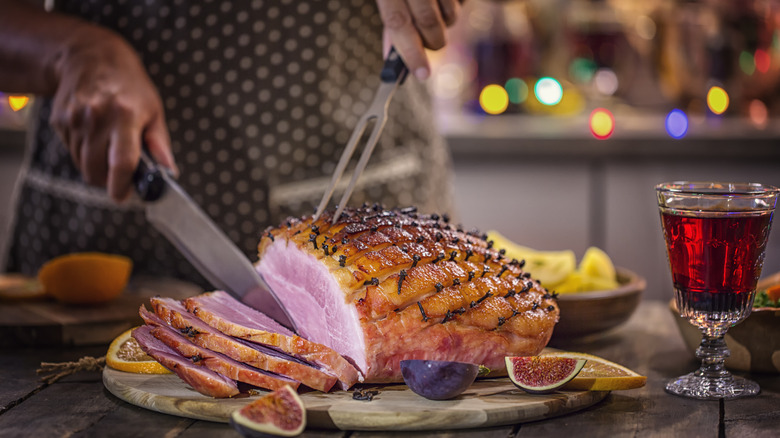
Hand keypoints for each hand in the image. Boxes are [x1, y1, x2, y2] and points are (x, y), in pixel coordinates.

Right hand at [49, 27, 175, 201]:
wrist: (91, 57)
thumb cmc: (129, 85)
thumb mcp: (154, 110)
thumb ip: (160, 144)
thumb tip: (168, 172)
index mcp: (125, 115)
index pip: (122, 161)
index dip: (122, 185)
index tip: (123, 197)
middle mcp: (97, 117)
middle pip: (96, 170)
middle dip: (108, 181)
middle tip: (120, 176)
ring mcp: (75, 118)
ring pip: (82, 164)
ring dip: (96, 167)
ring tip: (109, 147)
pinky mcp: (60, 120)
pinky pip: (71, 151)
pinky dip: (83, 152)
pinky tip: (94, 134)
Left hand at [376, 0, 461, 79]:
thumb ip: (393, 20)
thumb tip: (390, 56)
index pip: (398, 23)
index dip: (410, 52)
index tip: (422, 74)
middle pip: (428, 23)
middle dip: (432, 42)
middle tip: (430, 42)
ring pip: (450, 16)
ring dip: (446, 24)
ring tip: (437, 12)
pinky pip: (463, 4)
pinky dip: (456, 8)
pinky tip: (445, 0)